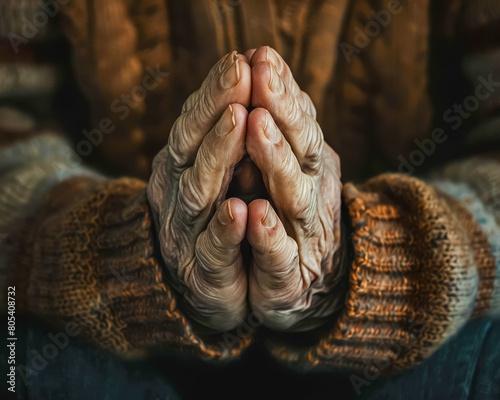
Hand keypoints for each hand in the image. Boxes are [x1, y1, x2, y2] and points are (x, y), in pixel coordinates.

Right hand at [147, 52, 250, 330]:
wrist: (207, 288)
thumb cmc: (216, 217)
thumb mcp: (220, 171)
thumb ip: (228, 135)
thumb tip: (249, 76)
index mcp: (183, 166)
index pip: (194, 121)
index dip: (214, 90)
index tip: (239, 58)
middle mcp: (179, 193)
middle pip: (192, 147)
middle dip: (216, 107)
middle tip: (239, 71)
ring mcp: (188, 233)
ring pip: (200, 191)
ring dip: (219, 154)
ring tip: (240, 118)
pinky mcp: (206, 273)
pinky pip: (215, 250)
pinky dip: (227, 230)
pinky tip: (240, 210)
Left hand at [245, 47, 344, 330]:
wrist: (300, 287)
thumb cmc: (286, 217)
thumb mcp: (284, 168)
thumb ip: (277, 127)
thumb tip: (257, 62)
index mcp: (307, 166)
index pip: (299, 122)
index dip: (282, 90)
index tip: (261, 56)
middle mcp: (309, 194)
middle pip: (300, 149)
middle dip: (281, 111)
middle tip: (262, 75)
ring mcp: (303, 237)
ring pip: (291, 196)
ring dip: (274, 160)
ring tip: (257, 124)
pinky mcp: (288, 279)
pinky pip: (279, 257)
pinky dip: (268, 236)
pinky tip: (255, 213)